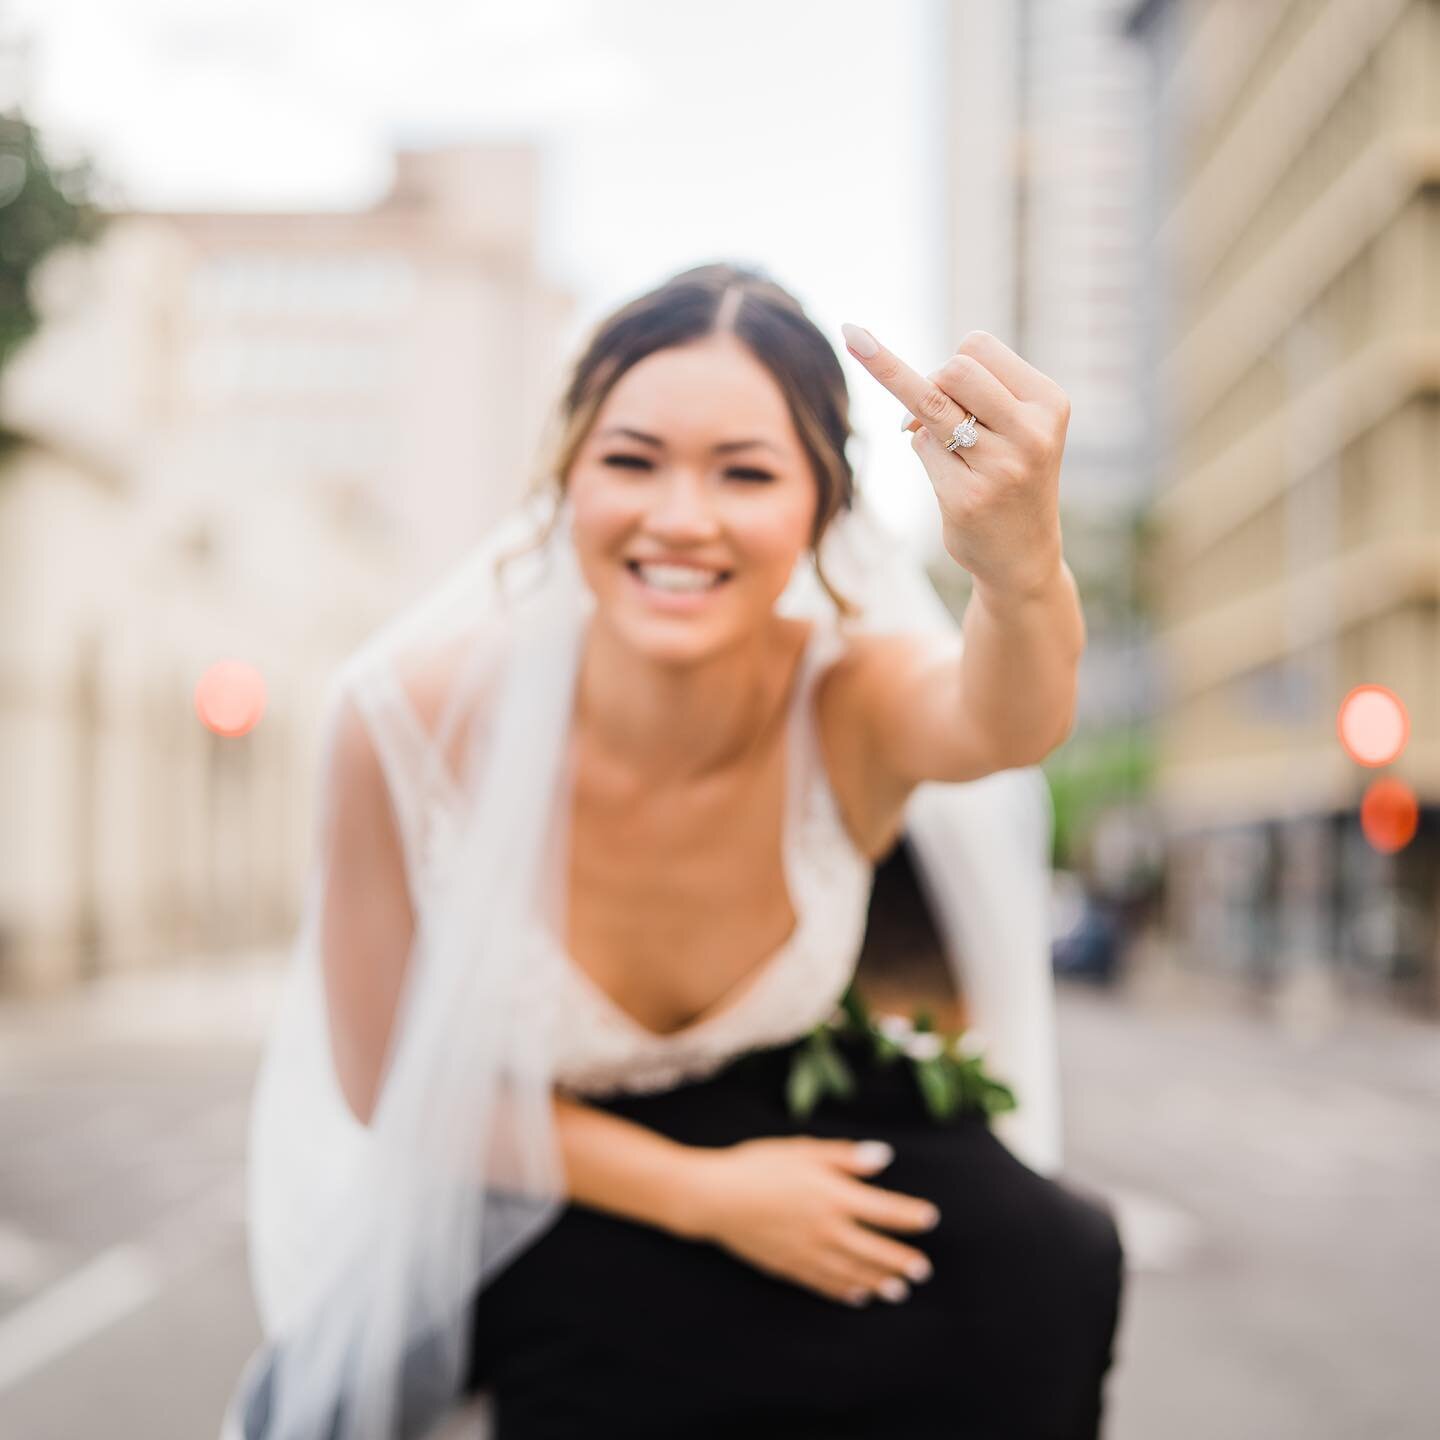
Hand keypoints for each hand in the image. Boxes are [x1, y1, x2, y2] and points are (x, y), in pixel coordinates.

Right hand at [678, 1135, 939, 1307]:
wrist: (714, 1197)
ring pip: (853, 1272)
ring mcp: (808, 1252)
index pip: (885, 1210)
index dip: (910, 1215)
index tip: (930, 1218)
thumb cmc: (758, 1165)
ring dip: (879, 1281)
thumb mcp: (802, 1149)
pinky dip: (845, 1290)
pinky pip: (825, 1284)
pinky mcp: (790, 1266)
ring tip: (899, 1291)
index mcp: (833, 1195)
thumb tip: (883, 1156)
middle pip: (875, 1250)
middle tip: (923, 1271)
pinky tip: (857, 1295)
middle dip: (901, 1260)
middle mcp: (827, 1229)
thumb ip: (844, 1156)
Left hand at [840, 325, 1070, 597]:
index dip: (955, 363)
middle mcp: (1031, 432)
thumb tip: (907, 401)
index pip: (977, 344)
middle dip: (932, 382)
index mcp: (1049, 402)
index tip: (960, 392)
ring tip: (916, 429)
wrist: (1024, 556)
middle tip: (939, 415)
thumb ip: (969, 396)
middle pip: (953, 368)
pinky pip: (921, 446)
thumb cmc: (1011, 475)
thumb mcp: (1013, 425)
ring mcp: (1000, 467)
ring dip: (914, 414)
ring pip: (929, 403)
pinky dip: (925, 451)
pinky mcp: (966, 497)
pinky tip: (950, 477)